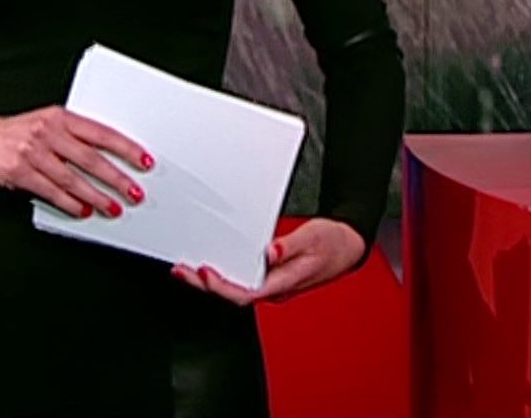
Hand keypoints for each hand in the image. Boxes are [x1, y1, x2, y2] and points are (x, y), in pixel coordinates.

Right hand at [0, 107, 151, 218]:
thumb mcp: (45, 123)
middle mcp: (49, 132)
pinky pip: (51, 191)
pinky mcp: (19, 172)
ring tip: (112, 207)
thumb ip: (72, 136)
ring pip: (73, 179)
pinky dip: (70, 203)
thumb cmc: (14, 131)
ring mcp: (34, 152)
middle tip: (134, 192)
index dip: (126, 148)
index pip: (102, 133)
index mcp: (60, 117)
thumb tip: (106, 158)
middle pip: (91, 159)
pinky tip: (83, 210)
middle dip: (116, 179)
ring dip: (96, 196)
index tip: (144, 161)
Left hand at [171, 218, 366, 305]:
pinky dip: (223, 274)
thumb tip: (269, 253)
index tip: (207, 271)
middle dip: (205, 285)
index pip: (247, 293)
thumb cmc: (332, 243)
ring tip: (187, 269)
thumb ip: (289, 246)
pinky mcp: (269, 278)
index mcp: (284, 283)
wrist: (347, 247)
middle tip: (182, 270)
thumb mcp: (313, 237)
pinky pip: (241, 280)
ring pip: (235, 289)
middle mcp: (274, 288)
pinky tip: (211, 267)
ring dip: (210, 281)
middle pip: (234, 294)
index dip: (223, 287)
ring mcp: (271, 284)